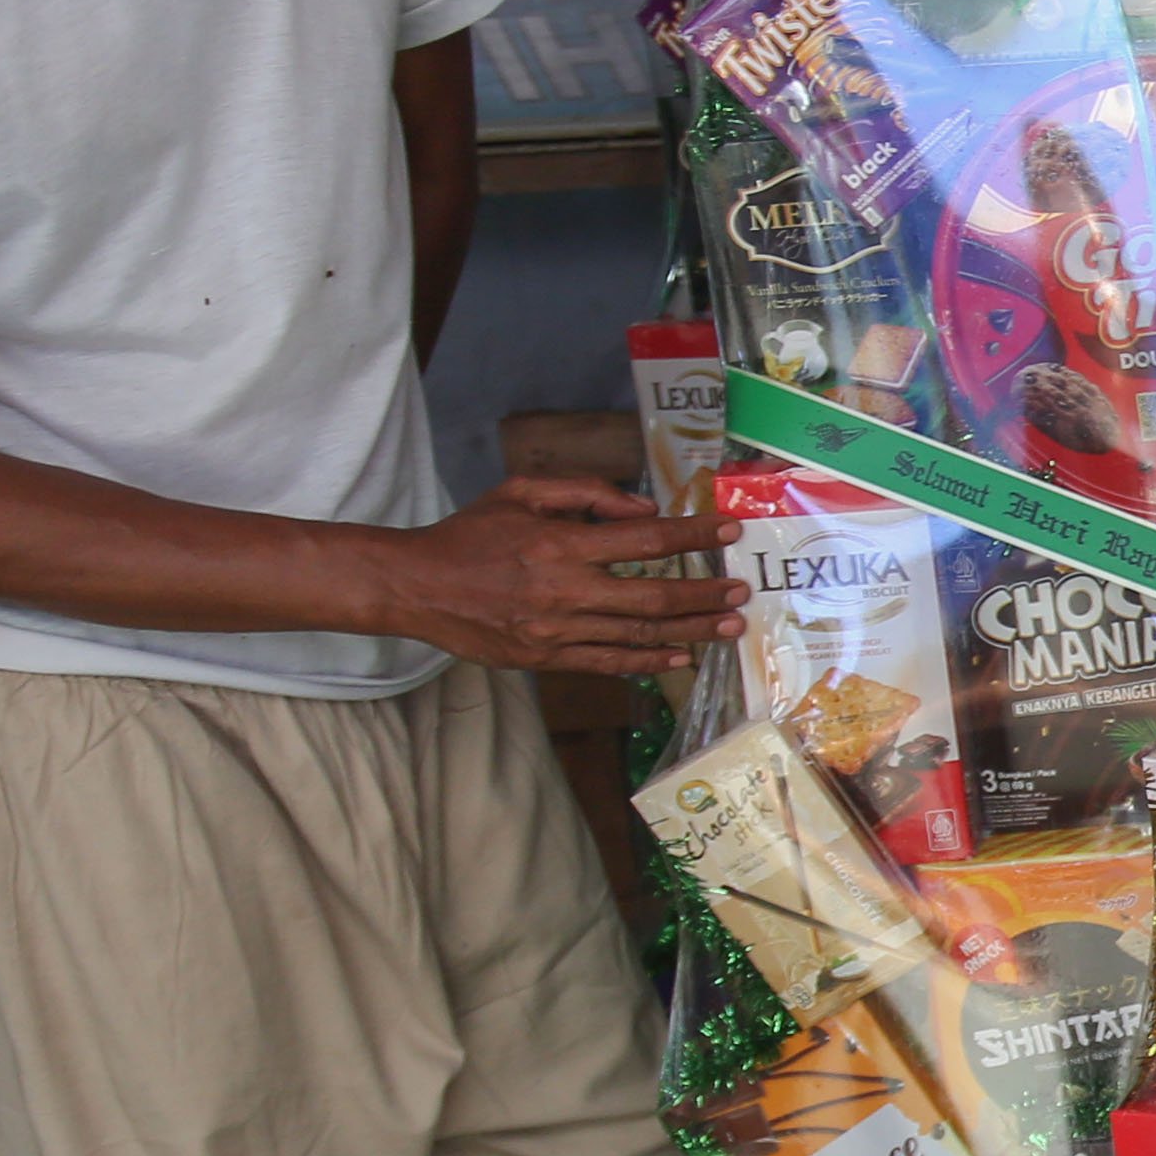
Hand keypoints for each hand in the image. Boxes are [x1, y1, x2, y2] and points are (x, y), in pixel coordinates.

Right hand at [369, 477, 744, 674]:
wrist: (415, 586)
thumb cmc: (469, 534)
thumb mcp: (521, 492)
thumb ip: (585, 493)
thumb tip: (643, 508)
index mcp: (561, 542)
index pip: (646, 539)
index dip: (693, 536)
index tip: (728, 532)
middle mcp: (565, 589)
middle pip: (653, 596)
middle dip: (704, 594)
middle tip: (740, 592)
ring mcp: (556, 629)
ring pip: (638, 634)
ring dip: (690, 631)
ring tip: (728, 627)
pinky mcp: (545, 658)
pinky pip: (608, 663)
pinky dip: (647, 661)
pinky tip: (679, 657)